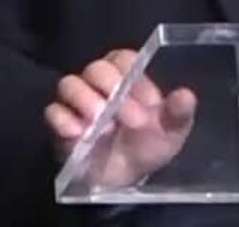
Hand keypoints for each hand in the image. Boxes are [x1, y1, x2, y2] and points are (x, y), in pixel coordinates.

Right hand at [45, 48, 197, 188]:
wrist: (125, 178)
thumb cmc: (148, 145)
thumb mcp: (170, 132)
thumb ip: (178, 113)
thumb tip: (186, 95)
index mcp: (128, 77)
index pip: (124, 59)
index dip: (131, 75)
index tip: (145, 101)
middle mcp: (100, 84)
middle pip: (96, 68)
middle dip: (109, 88)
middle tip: (124, 116)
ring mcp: (78, 102)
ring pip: (69, 84)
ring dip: (84, 100)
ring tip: (100, 123)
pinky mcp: (61, 124)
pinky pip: (52, 112)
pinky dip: (63, 120)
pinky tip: (79, 134)